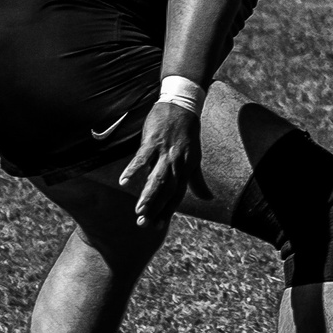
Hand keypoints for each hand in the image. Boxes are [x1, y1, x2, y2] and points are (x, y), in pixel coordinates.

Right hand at [120, 100, 202, 225]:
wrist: (183, 106)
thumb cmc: (187, 134)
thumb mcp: (195, 159)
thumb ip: (198, 181)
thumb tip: (208, 198)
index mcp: (187, 168)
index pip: (177, 195)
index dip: (167, 211)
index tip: (156, 226)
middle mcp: (178, 163)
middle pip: (167, 190)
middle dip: (156, 208)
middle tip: (143, 224)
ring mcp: (166, 152)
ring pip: (158, 177)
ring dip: (149, 194)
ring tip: (138, 210)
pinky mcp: (154, 140)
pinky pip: (143, 157)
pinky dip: (133, 169)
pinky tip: (124, 181)